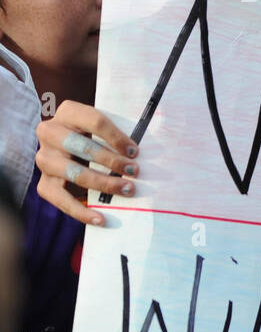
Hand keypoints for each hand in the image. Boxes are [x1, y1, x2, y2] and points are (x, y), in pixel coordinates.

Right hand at [34, 102, 138, 226]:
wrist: (71, 144)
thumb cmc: (99, 134)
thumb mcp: (107, 124)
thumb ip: (120, 130)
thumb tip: (144, 150)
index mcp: (68, 111)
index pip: (94, 120)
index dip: (116, 137)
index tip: (135, 151)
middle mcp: (49, 132)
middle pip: (80, 146)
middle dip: (111, 160)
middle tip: (135, 171)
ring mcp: (44, 158)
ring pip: (73, 172)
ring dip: (103, 183)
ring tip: (127, 189)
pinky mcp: (44, 181)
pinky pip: (59, 199)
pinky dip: (80, 212)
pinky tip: (101, 219)